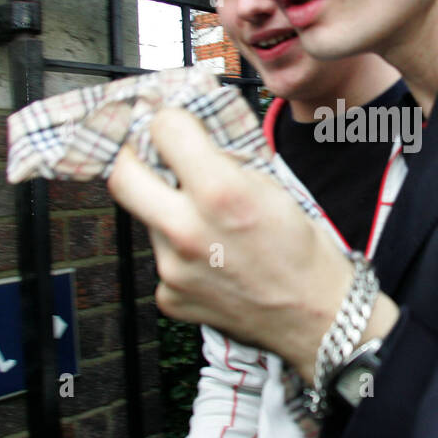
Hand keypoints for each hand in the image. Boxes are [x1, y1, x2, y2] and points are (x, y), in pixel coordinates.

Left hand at [108, 108, 396, 381]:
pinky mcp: (170, 296)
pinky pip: (160, 260)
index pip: (163, 130)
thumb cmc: (303, 251)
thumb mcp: (274, 187)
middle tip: (152, 159)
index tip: (175, 127)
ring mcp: (173, 269)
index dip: (170, 122)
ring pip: (147, 220)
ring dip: (166, 211)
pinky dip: (179, 254)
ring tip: (206, 224)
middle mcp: (188, 230)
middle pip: (122, 176)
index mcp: (221, 193)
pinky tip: (210, 260)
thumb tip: (190, 140)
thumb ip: (225, 161)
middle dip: (134, 159)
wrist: (315, 316)